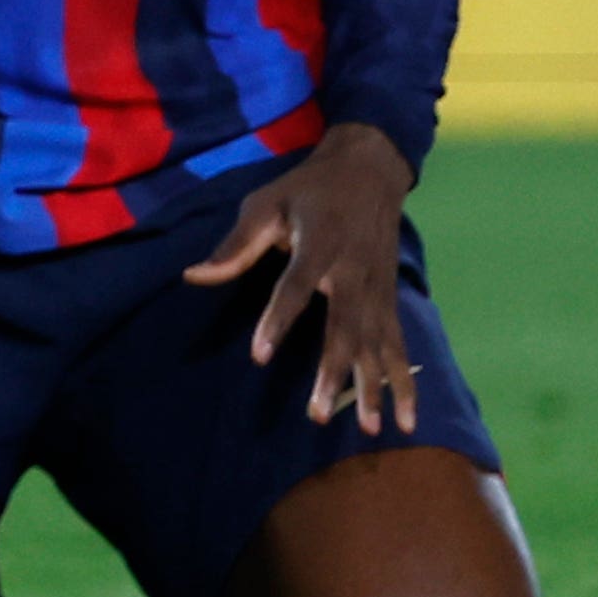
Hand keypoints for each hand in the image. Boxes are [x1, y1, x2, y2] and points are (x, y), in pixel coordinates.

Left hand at [181, 124, 422, 437]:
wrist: (372, 168)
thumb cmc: (309, 189)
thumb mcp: (267, 202)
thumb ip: (235, 245)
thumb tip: (192, 275)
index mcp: (320, 242)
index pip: (297, 284)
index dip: (278, 318)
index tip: (259, 354)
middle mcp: (352, 270)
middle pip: (345, 325)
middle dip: (334, 370)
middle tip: (317, 413)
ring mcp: (376, 288)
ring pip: (377, 343)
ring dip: (374, 386)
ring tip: (369, 429)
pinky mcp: (389, 300)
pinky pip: (398, 345)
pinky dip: (404, 382)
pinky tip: (405, 418)